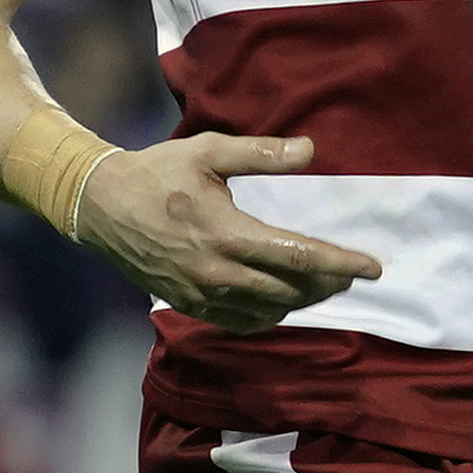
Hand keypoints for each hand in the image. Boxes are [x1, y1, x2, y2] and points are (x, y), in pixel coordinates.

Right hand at [72, 132, 381, 332]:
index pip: (298, 256)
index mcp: (226, 233)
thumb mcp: (208, 151)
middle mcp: (218, 272)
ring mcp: (202, 294)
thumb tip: (310, 150)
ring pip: (269, 310)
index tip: (372, 266)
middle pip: (290, 289)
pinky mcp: (189, 304)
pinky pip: (240, 321)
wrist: (101, 206)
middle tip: (354, 273)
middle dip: (329, 284)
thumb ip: (261, 153)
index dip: (340, 263)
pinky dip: (270, 315)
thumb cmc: (158, 172)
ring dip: (303, 300)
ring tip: (327, 285)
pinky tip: (283, 302)